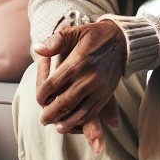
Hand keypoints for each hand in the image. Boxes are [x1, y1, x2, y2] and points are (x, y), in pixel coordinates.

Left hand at [34, 20, 124, 152]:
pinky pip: (93, 113)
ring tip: (56, 127)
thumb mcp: (74, 31)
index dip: (42, 95)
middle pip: (64, 103)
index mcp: (77, 63)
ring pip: (79, 113)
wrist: (121, 41)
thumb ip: (55, 41)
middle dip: (50, 114)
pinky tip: (72, 125)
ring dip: (66, 123)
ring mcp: (99, 89)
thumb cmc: (93, 36)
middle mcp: (89, 78)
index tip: (39, 99)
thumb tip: (38, 50)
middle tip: (43, 119)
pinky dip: (81, 122)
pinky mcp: (107, 94)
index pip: (52, 85)